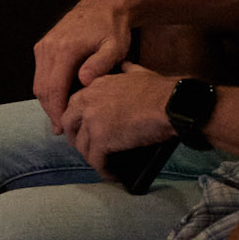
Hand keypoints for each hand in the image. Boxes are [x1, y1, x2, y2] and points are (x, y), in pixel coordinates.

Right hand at [32, 0, 134, 130]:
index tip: (64, 128)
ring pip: (38, 82)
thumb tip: (83, 80)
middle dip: (50, 111)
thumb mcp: (115, 47)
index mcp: (65, 49)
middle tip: (62, 129)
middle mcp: (48, 47)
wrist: (103, 6)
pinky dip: (47, 89)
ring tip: (61, 117)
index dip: (57, 111)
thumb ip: (100, 64)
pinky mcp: (43, 46)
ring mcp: (43, 46)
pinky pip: (40, 74)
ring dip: (47, 101)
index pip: (54, 88)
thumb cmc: (112, 29)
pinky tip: (60, 99)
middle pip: (42, 88)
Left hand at [58, 63, 175, 176]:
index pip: (73, 105)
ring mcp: (92, 121)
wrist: (170, 105)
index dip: (77, 120)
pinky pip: (96, 160)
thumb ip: (125, 69)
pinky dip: (103, 169)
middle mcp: (87, 102)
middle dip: (75, 138)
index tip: (84, 129)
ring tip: (101, 163)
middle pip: (68, 125)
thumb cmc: (159, 90)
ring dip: (90, 156)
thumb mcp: (137, 71)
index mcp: (93, 86)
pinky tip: (111, 174)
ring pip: (81, 145)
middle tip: (87, 148)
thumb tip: (125, 65)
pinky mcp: (102, 140)